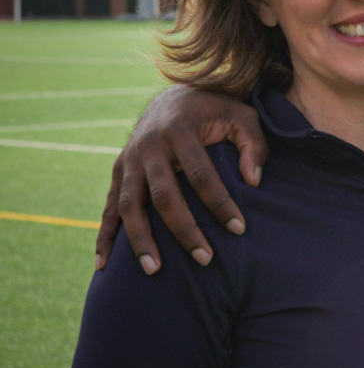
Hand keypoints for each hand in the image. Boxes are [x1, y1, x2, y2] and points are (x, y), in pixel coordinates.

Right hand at [97, 86, 266, 272]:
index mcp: (180, 131)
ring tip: (155, 270)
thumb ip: (253, 144)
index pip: (201, 174)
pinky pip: (108, 209)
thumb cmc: (214, 111)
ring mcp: (129, 161)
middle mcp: (149, 147)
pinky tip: (104, 265)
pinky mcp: (117, 172)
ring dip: (141, 240)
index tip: (239, 229)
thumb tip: (253, 181)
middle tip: (205, 260)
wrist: (171, 97)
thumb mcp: (241, 116)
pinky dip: (104, 237)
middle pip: (164, 196)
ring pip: (130, 206)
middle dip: (184, 230)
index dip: (220, 203)